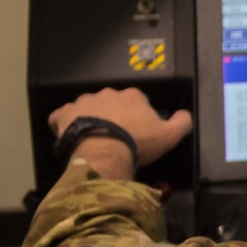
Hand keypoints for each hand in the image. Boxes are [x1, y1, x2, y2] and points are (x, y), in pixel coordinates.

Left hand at [49, 87, 192, 180]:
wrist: (104, 152)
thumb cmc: (137, 143)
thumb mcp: (170, 136)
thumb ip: (182, 122)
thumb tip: (185, 114)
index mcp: (133, 96)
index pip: (137, 101)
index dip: (137, 116)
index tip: (137, 132)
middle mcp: (107, 93)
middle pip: (111, 102)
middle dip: (112, 115)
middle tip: (115, 136)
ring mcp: (84, 102)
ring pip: (87, 108)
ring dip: (89, 119)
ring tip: (93, 138)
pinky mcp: (64, 114)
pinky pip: (62, 116)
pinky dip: (64, 123)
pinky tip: (69, 135)